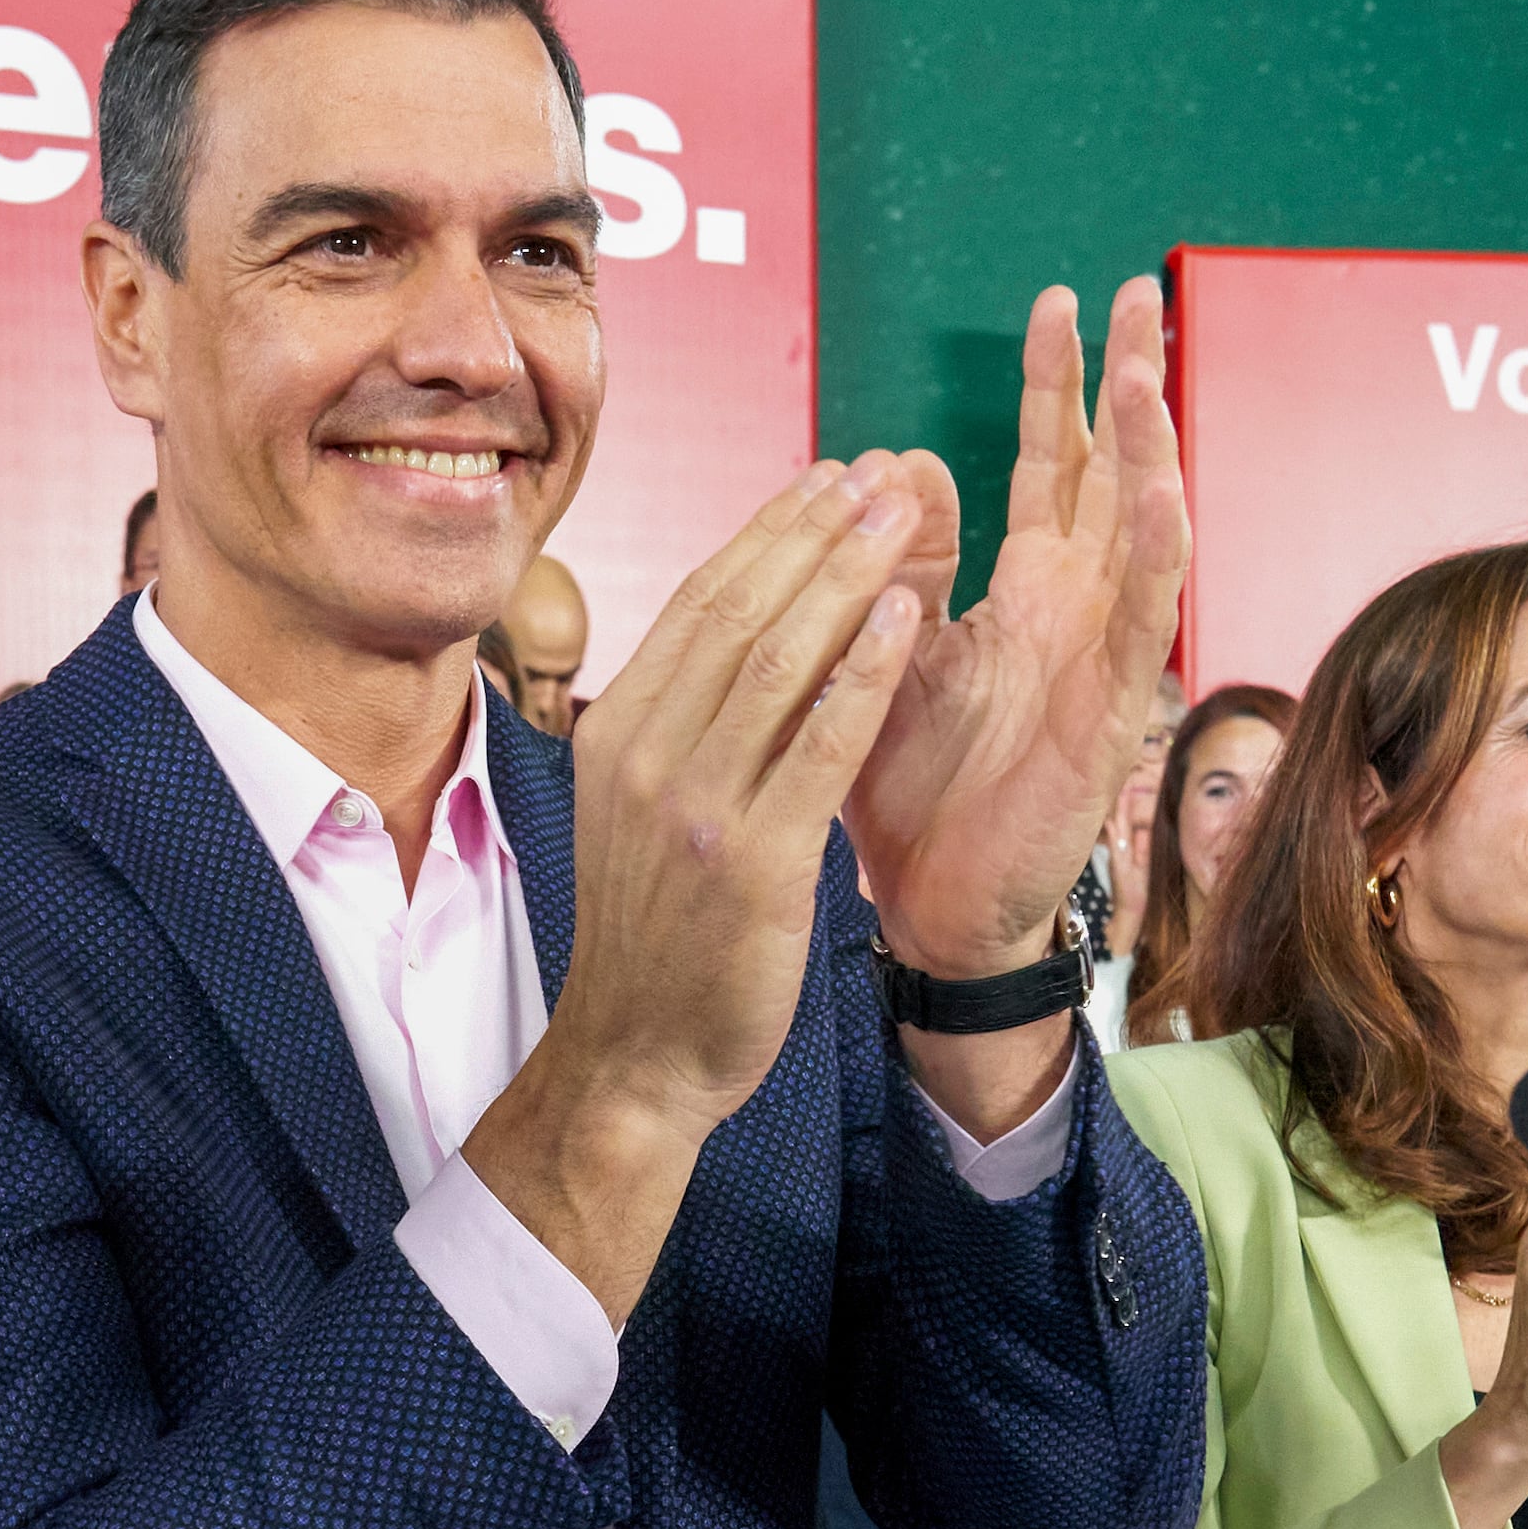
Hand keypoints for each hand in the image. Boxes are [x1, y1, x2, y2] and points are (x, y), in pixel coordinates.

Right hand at [458, 462, 928, 1319]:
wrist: (638, 1058)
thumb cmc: (656, 937)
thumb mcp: (638, 810)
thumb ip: (678, 726)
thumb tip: (733, 635)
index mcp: (618, 732)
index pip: (699, 603)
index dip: (768, 532)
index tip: (826, 478)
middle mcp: (646, 755)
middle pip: (740, 612)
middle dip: (815, 532)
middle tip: (880, 470)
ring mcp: (695, 807)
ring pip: (779, 661)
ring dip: (848, 575)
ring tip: (905, 512)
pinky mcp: (752, 862)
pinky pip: (819, 746)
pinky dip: (864, 673)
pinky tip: (908, 617)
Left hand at [842, 282, 1190, 994]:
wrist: (932, 906)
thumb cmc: (914, 789)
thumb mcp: (890, 655)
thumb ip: (901, 568)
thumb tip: (905, 464)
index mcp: (1025, 592)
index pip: (1050, 464)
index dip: (1055, 385)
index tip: (1058, 302)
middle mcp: (1074, 611)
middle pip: (1114, 473)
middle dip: (1128, 382)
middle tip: (1138, 291)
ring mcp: (1100, 658)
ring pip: (1139, 531)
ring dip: (1149, 447)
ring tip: (1150, 363)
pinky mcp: (1109, 714)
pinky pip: (1142, 624)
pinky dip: (1157, 556)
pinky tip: (1166, 490)